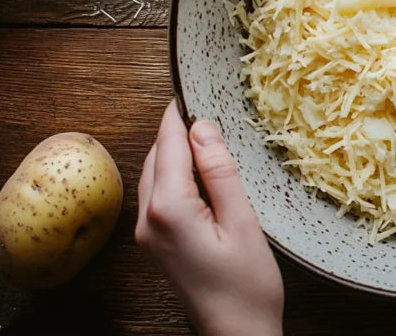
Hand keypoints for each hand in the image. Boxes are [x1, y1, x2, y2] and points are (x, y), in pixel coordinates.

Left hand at [136, 101, 283, 335]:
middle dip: (177, 131)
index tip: (190, 85)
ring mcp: (148, 233)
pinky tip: (200, 173)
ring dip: (176, 152)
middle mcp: (149, 218)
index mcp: (169, 208)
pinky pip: (159, 194)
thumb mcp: (242, 220)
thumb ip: (219, 170)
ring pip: (155, 174)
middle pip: (156, 156)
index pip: (168, 144)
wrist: (237, 333)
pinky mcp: (156, 242)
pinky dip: (175, 175)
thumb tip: (202, 126)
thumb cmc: (247, 285)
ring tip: (208, 137)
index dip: (179, 113)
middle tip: (208, 109)